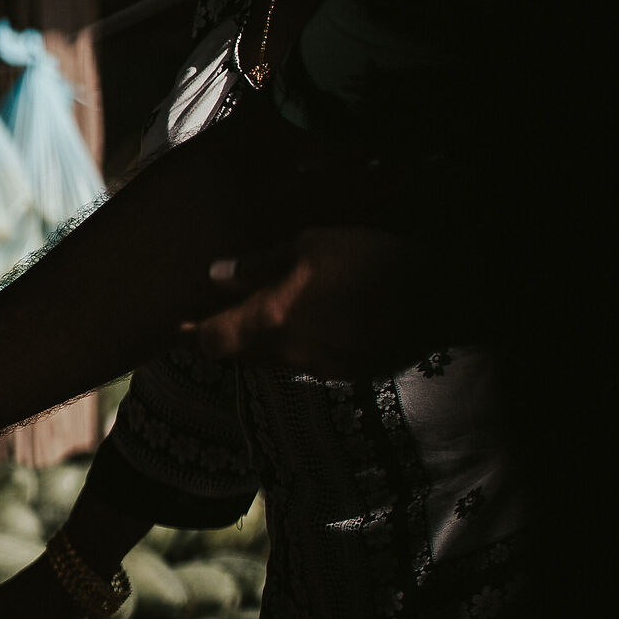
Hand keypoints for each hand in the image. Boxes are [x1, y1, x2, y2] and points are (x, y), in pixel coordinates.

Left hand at [192, 228, 471, 381]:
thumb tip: (216, 275)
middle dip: (227, 337)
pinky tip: (317, 323)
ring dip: (265, 343)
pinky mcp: (349, 374)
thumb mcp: (310, 244)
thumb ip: (259, 264)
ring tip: (272, 314)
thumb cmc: (369, 257)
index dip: (191, 334)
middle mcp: (289, 353)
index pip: (212, 342)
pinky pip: (310, 364)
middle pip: (239, 356)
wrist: (439, 294)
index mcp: (272, 320)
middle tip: (219, 315)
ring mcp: (320, 369)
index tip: (179, 324)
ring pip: (274, 361)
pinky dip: (302, 346)